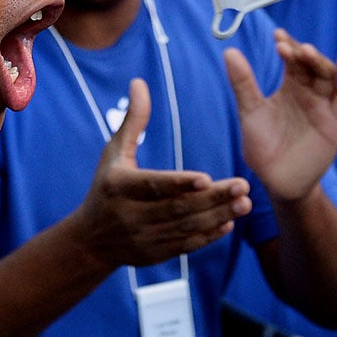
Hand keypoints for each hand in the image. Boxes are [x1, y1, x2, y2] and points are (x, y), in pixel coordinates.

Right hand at [71, 79, 251, 268]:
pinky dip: (208, 236)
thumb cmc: (107, 185)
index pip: (154, 185)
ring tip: (245, 202)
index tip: (207, 178)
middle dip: (213, 198)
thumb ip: (133, 121)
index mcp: (120, 187)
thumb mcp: (113, 152)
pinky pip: (185, 246)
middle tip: (243, 185)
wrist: (91, 240)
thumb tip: (139, 82)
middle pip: (177, 208)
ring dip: (217, 216)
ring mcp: (144, 238)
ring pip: (186, 228)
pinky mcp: (155, 254)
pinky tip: (229, 223)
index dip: (180, 183)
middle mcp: (131, 216)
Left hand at [226, 33, 336, 205]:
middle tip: (288, 46)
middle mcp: (310, 92)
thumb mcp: (250, 113)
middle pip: (311, 65)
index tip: (277, 36)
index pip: (292, 60)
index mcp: (290, 87)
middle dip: (302, 53)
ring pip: (328, 76)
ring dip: (319, 62)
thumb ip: (243, 84)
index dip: (287, 46)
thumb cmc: (263, 148)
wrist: (277, 182)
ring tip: (307, 52)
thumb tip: (229, 50)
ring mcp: (325, 105)